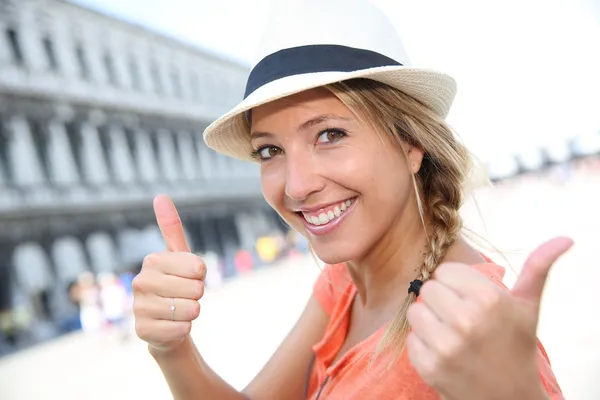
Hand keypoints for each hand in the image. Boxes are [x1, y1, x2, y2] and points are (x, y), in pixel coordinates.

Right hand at [133, 195, 205, 352]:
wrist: (166, 322)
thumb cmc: (177, 285)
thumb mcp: (179, 257)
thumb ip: (171, 228)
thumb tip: (160, 195)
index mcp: (152, 261)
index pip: (198, 268)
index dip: (201, 276)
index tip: (189, 277)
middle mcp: (140, 282)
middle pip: (196, 289)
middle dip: (197, 295)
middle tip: (183, 296)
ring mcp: (139, 307)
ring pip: (190, 310)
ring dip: (192, 313)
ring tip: (179, 311)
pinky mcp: (143, 331)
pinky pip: (182, 329)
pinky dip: (184, 329)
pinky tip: (173, 325)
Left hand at [407, 237, 573, 399]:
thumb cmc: (516, 346)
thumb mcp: (528, 307)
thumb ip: (538, 268)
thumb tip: (565, 238)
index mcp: (488, 300)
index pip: (445, 271)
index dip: (457, 285)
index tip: (471, 300)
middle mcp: (466, 320)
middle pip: (428, 289)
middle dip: (443, 302)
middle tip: (462, 319)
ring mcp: (445, 346)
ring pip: (415, 312)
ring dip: (430, 322)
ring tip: (453, 335)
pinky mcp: (429, 367)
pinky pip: (411, 340)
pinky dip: (424, 346)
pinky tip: (446, 354)